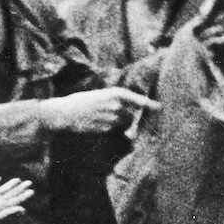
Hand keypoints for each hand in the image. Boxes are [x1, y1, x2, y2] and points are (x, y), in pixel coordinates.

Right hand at [0, 178, 33, 223]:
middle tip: (29, 183)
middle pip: (11, 194)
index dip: (24, 196)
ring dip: (10, 185)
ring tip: (18, 180)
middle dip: (20, 188)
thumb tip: (24, 210)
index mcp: (3, 208)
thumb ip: (10, 213)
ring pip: (2, 189)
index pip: (16, 200)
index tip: (32, 191)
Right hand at [41, 88, 160, 134]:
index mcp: (114, 93)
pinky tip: (94, 123)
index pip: (136, 100)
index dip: (148, 104)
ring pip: (121, 123)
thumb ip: (114, 102)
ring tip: (99, 117)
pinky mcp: (105, 128)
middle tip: (112, 115)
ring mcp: (111, 118)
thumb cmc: (80, 102)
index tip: (159, 107)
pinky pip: (112, 130)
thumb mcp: (98, 96)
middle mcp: (115, 105)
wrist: (64, 113)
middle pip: (130, 114)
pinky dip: (107, 128)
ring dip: (116, 122)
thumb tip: (128, 114)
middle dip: (128, 117)